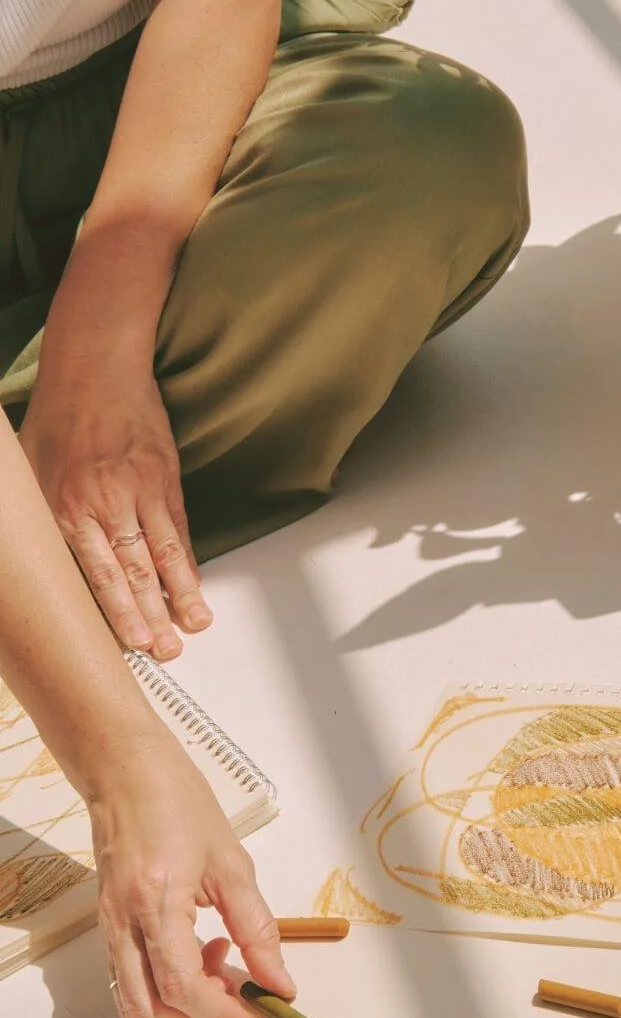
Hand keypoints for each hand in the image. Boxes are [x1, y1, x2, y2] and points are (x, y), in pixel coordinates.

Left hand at [20, 364, 211, 660]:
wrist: (96, 366)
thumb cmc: (60, 414)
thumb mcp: (29, 470)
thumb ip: (44, 518)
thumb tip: (42, 559)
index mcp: (66, 507)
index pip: (94, 574)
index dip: (116, 612)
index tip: (131, 642)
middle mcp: (104, 503)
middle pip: (133, 572)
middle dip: (150, 617)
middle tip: (165, 650)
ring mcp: (139, 492)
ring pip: (162, 555)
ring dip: (179, 596)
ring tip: (194, 626)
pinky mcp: (165, 479)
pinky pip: (178, 529)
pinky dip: (188, 562)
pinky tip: (194, 586)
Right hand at [90, 731, 293, 1017]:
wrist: (127, 772)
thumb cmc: (179, 803)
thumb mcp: (233, 864)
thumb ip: (258, 928)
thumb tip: (279, 981)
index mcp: (157, 905)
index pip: (184, 989)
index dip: (221, 1017)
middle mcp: (124, 924)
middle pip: (149, 1011)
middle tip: (241, 1003)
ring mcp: (109, 926)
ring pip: (132, 1002)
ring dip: (179, 1007)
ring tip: (221, 966)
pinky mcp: (108, 923)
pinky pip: (127, 977)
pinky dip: (163, 984)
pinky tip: (199, 950)